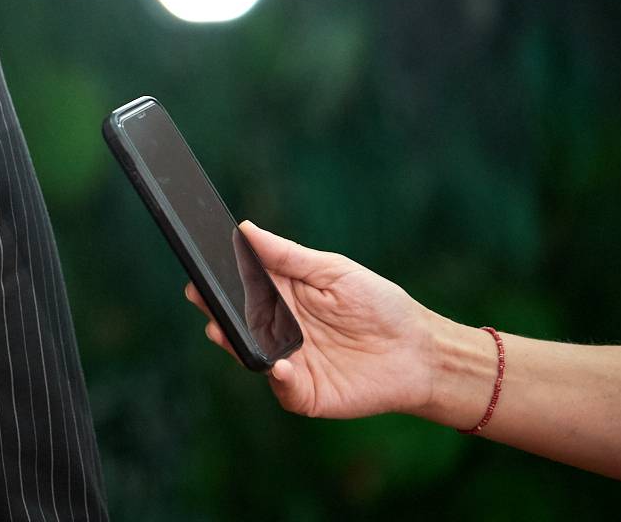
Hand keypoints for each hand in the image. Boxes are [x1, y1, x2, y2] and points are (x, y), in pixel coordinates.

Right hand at [185, 222, 440, 419]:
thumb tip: (245, 228)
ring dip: (234, 343)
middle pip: (235, 320)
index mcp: (281, 296)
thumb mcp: (332, 270)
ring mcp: (288, 362)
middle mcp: (278, 330)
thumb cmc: (379, 305)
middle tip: (199, 295)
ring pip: (249, 354)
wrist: (421, 351)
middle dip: (214, 309)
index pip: (239, 286)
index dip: (218, 278)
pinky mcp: (305, 392)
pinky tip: (277, 364)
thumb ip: (286, 255)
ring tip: (222, 329)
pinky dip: (277, 378)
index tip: (201, 267)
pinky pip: (282, 387)